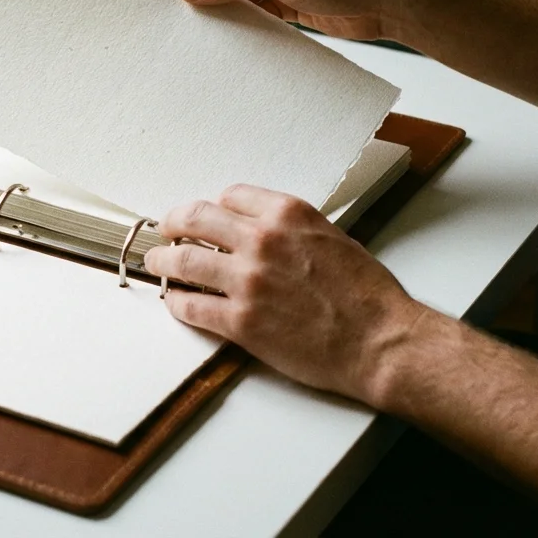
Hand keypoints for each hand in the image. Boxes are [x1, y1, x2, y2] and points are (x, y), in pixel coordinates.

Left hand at [142, 184, 426, 404]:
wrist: (381, 341)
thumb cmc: (368, 296)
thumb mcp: (333, 239)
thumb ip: (293, 230)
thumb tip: (264, 232)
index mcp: (288, 214)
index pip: (230, 196)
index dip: (215, 207)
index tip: (206, 216)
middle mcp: (262, 240)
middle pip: (195, 218)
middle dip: (174, 224)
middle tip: (166, 232)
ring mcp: (247, 281)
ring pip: (182, 260)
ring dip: (163, 261)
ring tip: (156, 264)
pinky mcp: (239, 321)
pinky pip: (190, 305)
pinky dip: (176, 301)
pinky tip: (175, 301)